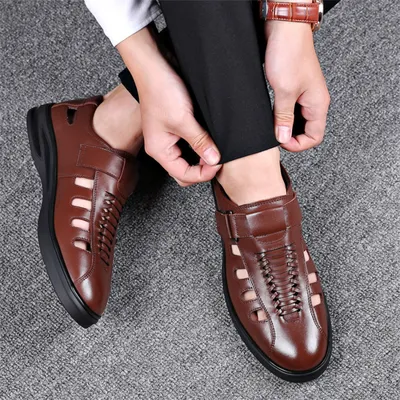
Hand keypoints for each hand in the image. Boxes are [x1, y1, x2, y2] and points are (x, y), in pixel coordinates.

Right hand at [117, 28, 220, 185]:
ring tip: (216, 150)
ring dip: (202, 158)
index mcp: (159, 151)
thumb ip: (200, 142)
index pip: (183, 175)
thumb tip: (214, 160)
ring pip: (188, 160)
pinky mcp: (175, 129)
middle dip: (202, 169)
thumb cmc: (161, 91)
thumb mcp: (183, 120)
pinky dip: (200, 147)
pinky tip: (210, 140)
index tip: (219, 163)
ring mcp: (168, 139)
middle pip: (184, 172)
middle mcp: (162, 148)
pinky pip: (189, 146)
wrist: (155, 66)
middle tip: (218, 158)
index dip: (203, 173)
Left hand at [264, 19, 329, 151]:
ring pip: (298, 121)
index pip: (315, 137)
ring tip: (271, 126)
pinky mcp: (295, 88)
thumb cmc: (289, 52)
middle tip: (274, 136)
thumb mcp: (284, 91)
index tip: (281, 142)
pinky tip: (271, 115)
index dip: (298, 145)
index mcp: (318, 104)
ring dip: (285, 126)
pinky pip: (291, 109)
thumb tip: (283, 138)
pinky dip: (282, 115)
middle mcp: (315, 101)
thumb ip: (284, 117)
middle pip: (307, 131)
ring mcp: (305, 95)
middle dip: (291, 137)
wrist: (284, 28)